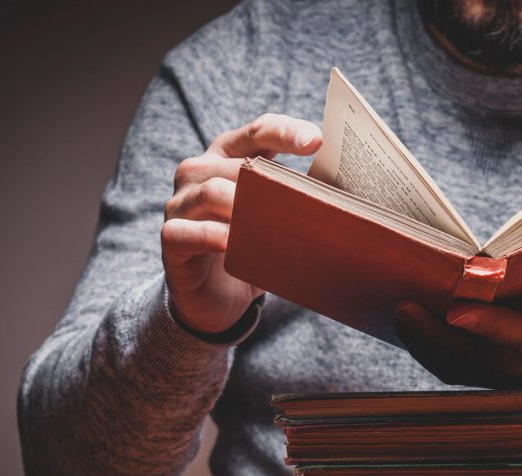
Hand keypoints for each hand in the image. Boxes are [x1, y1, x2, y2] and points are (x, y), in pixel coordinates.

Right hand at [162, 114, 321, 333]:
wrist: (217, 297)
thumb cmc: (251, 249)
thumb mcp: (276, 222)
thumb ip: (297, 201)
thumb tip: (350, 199)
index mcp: (229, 157)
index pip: (258, 132)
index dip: (286, 132)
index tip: (317, 141)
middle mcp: (199, 172)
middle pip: (235, 162)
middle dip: (270, 177)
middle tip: (304, 196)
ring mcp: (181, 204)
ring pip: (211, 192)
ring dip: (244, 206)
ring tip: (272, 221)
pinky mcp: (171, 238)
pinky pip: (188, 231)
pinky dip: (213, 236)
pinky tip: (234, 245)